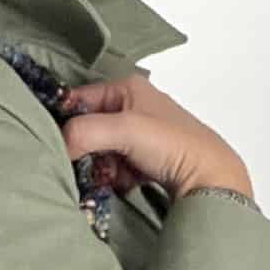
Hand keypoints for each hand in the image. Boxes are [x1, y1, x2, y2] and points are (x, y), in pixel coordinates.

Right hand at [55, 68, 253, 199]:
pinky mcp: (143, 158)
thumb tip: (60, 146)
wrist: (209, 179)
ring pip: (99, 152)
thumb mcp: (124, 129)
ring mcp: (138, 135)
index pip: (78, 100)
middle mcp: (132, 107)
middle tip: (95, 164)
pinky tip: (128, 182)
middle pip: (87, 129)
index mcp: (127, 88)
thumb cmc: (174, 145)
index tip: (60, 144)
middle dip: (87, 151)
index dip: (66, 121)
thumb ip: (84, 131)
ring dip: (101, 168)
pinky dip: (115, 177)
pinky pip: (114, 168)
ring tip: (117, 175)